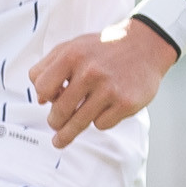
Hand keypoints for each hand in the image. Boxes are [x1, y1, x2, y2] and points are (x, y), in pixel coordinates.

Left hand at [27, 18, 175, 149]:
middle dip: (54, 122)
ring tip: (59, 140)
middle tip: (54, 124)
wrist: (145, 46)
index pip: (42, 87)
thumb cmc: (104, 49)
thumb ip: (50, 66)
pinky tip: (104, 110)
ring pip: (78, 123)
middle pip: (59, 110)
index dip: (43, 96)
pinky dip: (99, 121)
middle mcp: (90, 72)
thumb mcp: (73, 46)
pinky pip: (101, 124)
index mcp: (72, 55)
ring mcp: (109, 89)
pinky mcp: (125, 104)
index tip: (47, 101)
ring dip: (67, 133)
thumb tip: (40, 99)